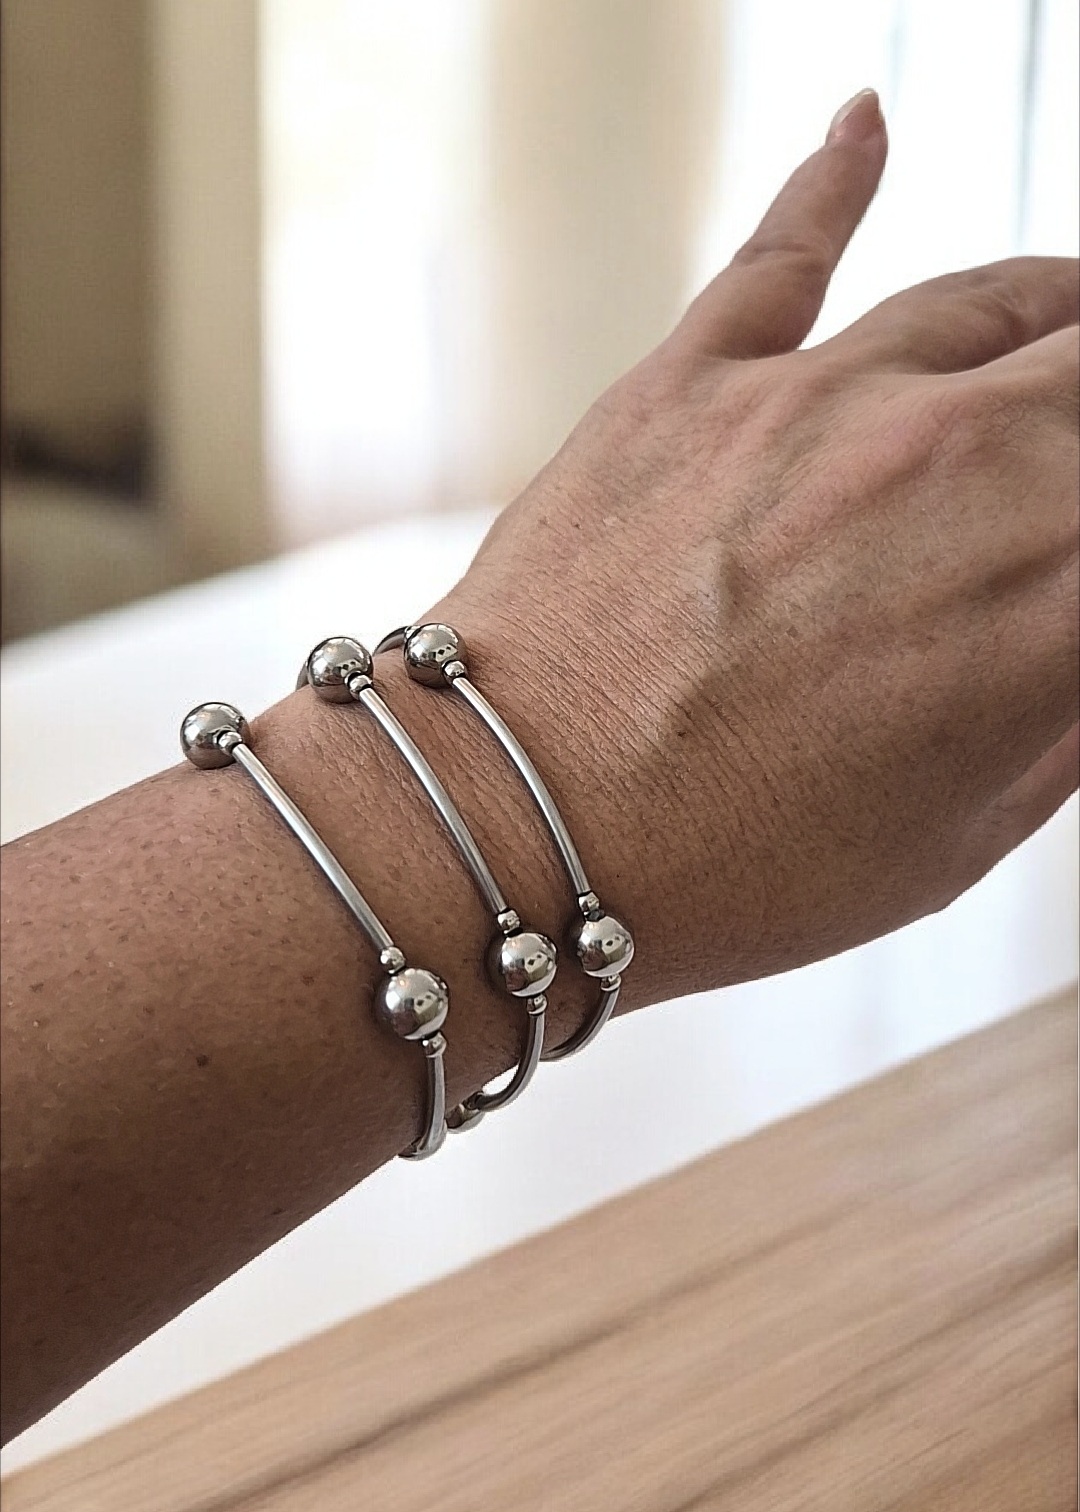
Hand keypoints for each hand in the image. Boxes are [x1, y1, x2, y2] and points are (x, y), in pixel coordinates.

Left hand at [431, 90, 1078, 1001]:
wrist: (516, 826)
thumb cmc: (732, 864)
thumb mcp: (955, 834)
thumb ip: (1059, 715)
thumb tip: (1075, 643)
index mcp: (1057, 594)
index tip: (1079, 550)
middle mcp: (967, 464)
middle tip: (1070, 443)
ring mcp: (824, 402)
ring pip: (989, 300)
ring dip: (1052, 306)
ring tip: (1069, 317)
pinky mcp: (695, 379)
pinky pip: (789, 249)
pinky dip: (836, 178)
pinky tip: (866, 127)